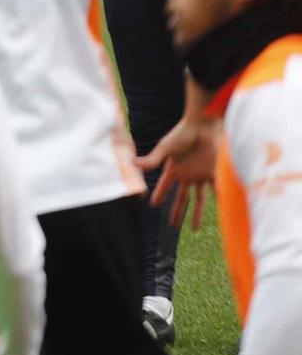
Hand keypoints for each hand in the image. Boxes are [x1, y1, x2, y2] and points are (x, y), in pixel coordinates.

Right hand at [137, 115, 216, 229]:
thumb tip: (132, 164)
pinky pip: (217, 190)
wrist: (204, 125)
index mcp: (173, 170)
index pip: (164, 187)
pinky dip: (219, 201)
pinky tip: (222, 214)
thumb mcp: (165, 148)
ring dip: (195, 214)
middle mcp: (187, 175)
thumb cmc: (183, 133)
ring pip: (199, 199)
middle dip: (175, 211)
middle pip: (180, 198)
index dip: (159, 196)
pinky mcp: (215, 172)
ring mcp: (201, 175)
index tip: (152, 205)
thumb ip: (152, 159)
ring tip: (194, 229)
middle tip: (171, 225)